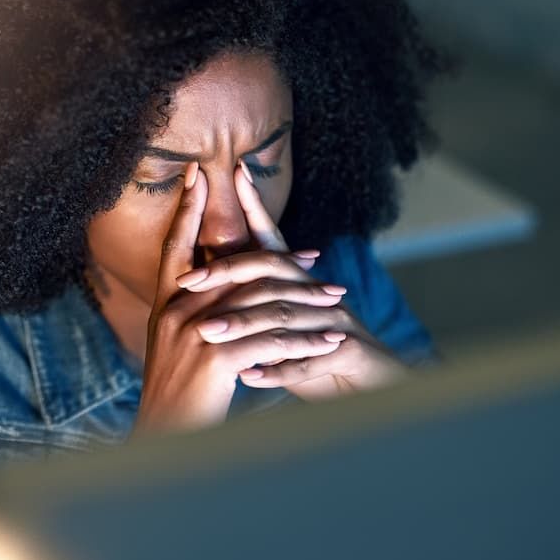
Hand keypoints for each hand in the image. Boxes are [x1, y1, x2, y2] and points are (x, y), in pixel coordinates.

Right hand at [131, 162, 345, 434]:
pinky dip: (305, 341)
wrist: (161, 435)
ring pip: (263, 302)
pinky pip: (273, 341)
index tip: (198, 173)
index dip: (188, 207)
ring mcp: (197, 331)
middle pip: (234, 267)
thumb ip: (191, 313)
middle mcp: (179, 309)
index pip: (177, 243)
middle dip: (281, 260)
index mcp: (167, 302)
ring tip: (338, 299)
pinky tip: (330, 342)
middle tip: (317, 255)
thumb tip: (210, 288)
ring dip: (305, 300)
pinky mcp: (217, 357)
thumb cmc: (174, 393)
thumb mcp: (174, 345)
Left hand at [180, 160, 407, 401]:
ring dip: (244, 325)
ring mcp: (336, 320)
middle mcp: (319, 293)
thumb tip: (209, 277)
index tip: (232, 174)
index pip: (271, 240)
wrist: (373, 385)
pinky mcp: (349, 351)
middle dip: (227, 274)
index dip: (254, 208)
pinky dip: (276, 371)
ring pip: (284, 315)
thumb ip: (253, 301)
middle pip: (270, 271)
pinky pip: (308, 360)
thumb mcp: (281, 323)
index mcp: (300, 282)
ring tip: (207, 333)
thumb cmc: (318, 353)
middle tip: (186, 283)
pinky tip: (247, 377)